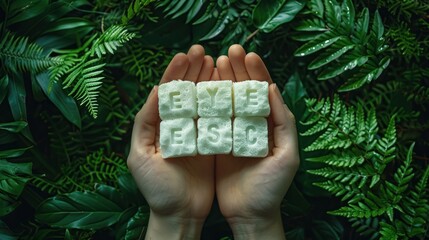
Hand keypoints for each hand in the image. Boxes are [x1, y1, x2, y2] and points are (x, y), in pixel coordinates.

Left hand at [127, 45, 214, 238]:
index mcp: (159, 125)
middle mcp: (178, 125)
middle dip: (193, 70)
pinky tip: (227, 87)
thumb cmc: (157, 189)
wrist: (181, 213)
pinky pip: (218, 118)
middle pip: (186, 92)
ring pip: (203, 101)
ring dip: (209, 80)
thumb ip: (145, 123)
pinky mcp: (214, 143)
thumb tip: (155, 91)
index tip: (185, 55)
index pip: (167, 93)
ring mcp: (197, 133)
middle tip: (203, 52)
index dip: (174, 73)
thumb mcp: (140, 156)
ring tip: (217, 62)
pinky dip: (222, 101)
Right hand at [214, 45, 299, 238]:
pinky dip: (208, 102)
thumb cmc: (272, 187)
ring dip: (222, 80)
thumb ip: (284, 122)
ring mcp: (233, 131)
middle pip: (244, 91)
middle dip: (238, 70)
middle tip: (229, 52)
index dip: (257, 72)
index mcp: (271, 124)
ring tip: (214, 62)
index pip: (264, 92)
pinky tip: (202, 88)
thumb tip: (273, 88)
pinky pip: (212, 118)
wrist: (250, 213)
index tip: (248, 55)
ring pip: (228, 100)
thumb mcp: (287, 156)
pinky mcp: (217, 142)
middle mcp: (251, 124)